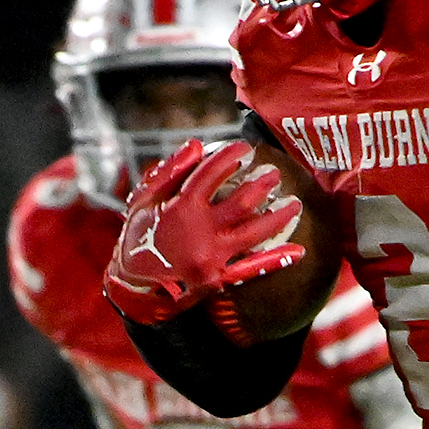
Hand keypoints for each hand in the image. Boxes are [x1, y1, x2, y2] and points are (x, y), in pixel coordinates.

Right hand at [101, 140, 305, 327]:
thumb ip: (169, 171)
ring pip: (254, 233)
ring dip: (278, 217)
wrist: (132, 284)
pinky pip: (251, 269)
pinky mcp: (217, 280)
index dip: (229, 157)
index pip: (211, 173)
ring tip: (295, 204)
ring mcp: (211, 257)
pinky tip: (296, 251)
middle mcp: (199, 232)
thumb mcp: (144, 200)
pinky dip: (275, 260)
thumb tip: (197, 145)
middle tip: (275, 174)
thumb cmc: (139, 236)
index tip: (244, 148)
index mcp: (180, 208)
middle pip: (241, 202)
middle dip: (263, 185)